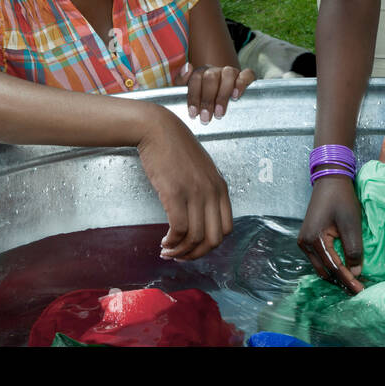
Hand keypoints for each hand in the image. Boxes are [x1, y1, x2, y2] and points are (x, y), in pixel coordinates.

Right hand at [135, 104, 232, 260]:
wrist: (158, 129)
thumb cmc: (176, 148)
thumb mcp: (201, 170)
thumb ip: (206, 191)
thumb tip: (200, 218)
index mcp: (220, 187)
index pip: (226, 229)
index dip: (210, 245)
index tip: (195, 248)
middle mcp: (212, 191)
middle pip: (214, 239)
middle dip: (197, 254)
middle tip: (181, 256)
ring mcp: (195, 192)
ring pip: (195, 237)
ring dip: (180, 251)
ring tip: (167, 251)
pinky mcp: (175, 193)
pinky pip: (178, 228)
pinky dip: (171, 241)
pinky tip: (163, 242)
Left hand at [178, 62, 255, 123]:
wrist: (221, 99)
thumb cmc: (203, 97)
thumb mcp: (187, 91)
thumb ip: (182, 80)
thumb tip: (188, 67)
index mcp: (201, 73)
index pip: (196, 78)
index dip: (193, 96)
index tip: (193, 114)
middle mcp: (216, 70)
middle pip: (211, 78)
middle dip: (207, 100)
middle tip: (206, 118)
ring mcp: (231, 72)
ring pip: (228, 74)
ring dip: (222, 95)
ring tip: (219, 113)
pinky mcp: (245, 76)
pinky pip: (247, 74)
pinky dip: (242, 83)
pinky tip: (236, 96)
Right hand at [297, 175, 364, 293]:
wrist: (330, 180)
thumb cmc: (342, 199)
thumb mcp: (351, 224)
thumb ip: (353, 250)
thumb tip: (356, 272)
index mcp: (314, 239)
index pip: (333, 267)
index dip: (348, 280)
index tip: (360, 291)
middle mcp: (305, 243)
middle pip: (324, 271)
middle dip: (341, 281)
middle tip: (358, 289)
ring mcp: (304, 241)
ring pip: (321, 267)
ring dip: (336, 274)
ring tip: (353, 281)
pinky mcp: (308, 239)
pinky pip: (319, 258)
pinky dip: (331, 265)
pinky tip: (343, 268)